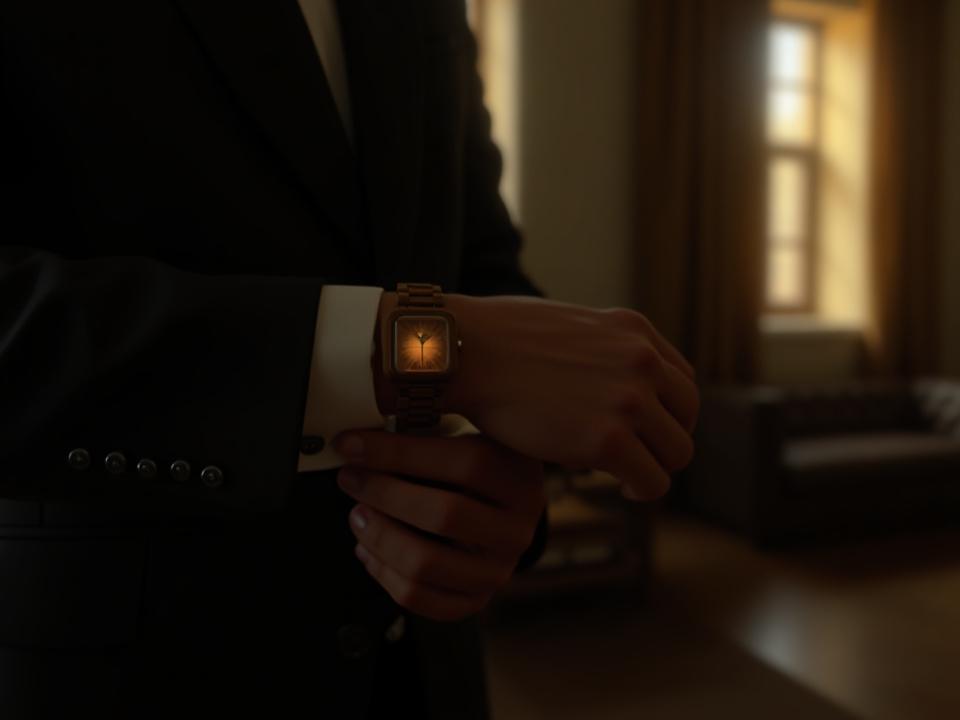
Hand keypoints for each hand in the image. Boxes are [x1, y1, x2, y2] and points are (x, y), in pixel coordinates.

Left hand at [333, 430, 545, 621]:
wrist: (503, 511)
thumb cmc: (474, 466)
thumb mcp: (466, 435)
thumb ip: (427, 428)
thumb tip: (365, 435)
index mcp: (519, 477)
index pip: (464, 464)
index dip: (400, 453)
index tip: (354, 445)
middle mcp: (517, 528)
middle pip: (443, 515)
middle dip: (384, 494)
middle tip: (351, 478)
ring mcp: (498, 569)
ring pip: (425, 563)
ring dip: (378, 536)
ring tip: (358, 514)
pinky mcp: (476, 599)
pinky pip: (419, 597)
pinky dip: (382, 573)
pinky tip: (368, 548)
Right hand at [441, 294, 698, 499]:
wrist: (462, 352)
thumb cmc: (494, 340)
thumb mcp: (568, 326)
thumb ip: (600, 349)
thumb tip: (602, 379)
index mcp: (633, 330)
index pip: (681, 379)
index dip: (665, 411)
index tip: (641, 429)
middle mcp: (641, 360)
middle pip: (687, 416)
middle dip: (664, 440)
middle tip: (636, 458)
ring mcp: (629, 400)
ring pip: (677, 453)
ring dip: (654, 467)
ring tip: (626, 477)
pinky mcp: (609, 440)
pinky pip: (652, 481)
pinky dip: (640, 490)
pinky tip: (620, 488)